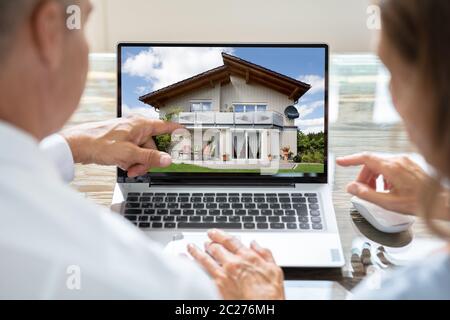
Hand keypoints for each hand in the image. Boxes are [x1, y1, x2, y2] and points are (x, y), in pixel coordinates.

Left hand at [61, 115, 181, 176]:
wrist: (77, 145)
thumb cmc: (99, 143)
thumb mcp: (129, 154)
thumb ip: (150, 157)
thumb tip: (168, 160)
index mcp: (141, 124)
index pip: (166, 127)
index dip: (178, 132)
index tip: (189, 134)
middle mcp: (136, 127)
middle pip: (153, 146)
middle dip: (148, 160)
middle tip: (138, 169)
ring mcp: (129, 134)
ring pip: (143, 151)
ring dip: (138, 163)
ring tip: (126, 168)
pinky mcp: (122, 141)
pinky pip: (133, 152)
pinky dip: (130, 160)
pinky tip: (122, 164)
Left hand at [188, 229, 284, 299]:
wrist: (263, 309)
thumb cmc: (270, 294)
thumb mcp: (275, 270)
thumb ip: (265, 253)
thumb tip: (255, 244)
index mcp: (247, 257)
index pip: (230, 240)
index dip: (219, 234)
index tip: (214, 232)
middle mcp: (233, 263)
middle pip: (215, 248)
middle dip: (209, 243)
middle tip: (206, 242)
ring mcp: (223, 275)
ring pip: (205, 258)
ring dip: (196, 251)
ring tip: (191, 247)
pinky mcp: (216, 287)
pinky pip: (200, 274)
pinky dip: (190, 266)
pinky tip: (184, 262)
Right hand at [336, 153, 428, 214]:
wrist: (440, 201)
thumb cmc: (419, 202)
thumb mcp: (388, 202)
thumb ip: (366, 194)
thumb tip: (352, 187)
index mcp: (392, 168)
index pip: (365, 158)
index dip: (350, 160)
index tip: (340, 162)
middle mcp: (398, 161)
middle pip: (371, 163)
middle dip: (363, 176)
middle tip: (361, 190)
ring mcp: (404, 161)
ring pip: (380, 165)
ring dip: (373, 177)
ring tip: (376, 192)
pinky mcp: (409, 164)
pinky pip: (389, 166)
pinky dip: (383, 176)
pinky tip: (387, 189)